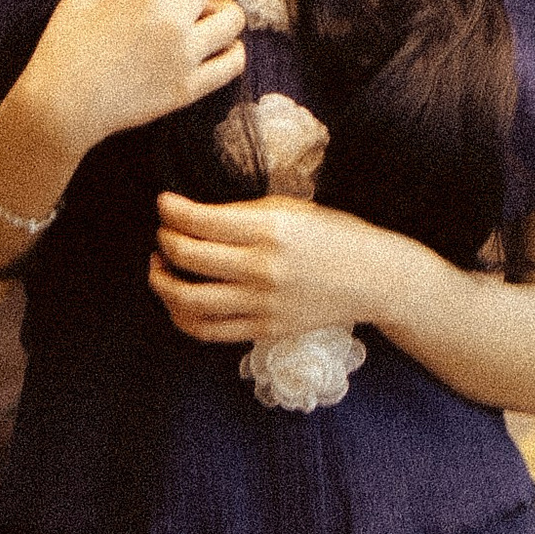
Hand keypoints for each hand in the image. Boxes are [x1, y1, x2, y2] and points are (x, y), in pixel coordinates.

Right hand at [23, 0, 245, 155]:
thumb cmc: (61, 52)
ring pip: (232, 18)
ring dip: (221, 12)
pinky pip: (233, 65)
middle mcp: (171, 20)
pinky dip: (233, 53)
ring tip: (205, 21)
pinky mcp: (189, 88)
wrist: (62, 106)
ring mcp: (184, 55)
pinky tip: (220, 49)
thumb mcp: (77, 4)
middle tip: (177, 0)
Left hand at [149, 193, 390, 345]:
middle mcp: (262, 269)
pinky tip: (179, 300)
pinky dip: (182, 316)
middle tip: (164, 232)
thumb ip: (242, 214)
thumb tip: (194, 218)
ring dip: (161, 281)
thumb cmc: (334, 236)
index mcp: (270, 230)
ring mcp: (262, 304)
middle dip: (164, 240)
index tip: (164, 203)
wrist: (375, 279)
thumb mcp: (291, 209)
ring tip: (159, 268)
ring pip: (187, 300)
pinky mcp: (264, 330)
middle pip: (187, 256)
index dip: (171, 210)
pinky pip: (207, 330)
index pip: (199, 220)